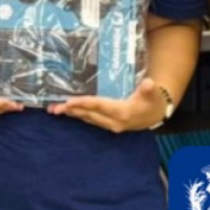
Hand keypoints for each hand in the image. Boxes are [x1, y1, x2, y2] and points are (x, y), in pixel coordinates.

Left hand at [52, 78, 167, 133]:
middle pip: (89, 115)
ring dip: (71, 114)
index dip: (84, 103)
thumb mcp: (153, 94)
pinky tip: (69, 112)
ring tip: (55, 110)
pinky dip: (79, 115)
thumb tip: (148, 83)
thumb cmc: (153, 101)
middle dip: (71, 110)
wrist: (155, 115)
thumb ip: (149, 89)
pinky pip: (90, 120)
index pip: (99, 106)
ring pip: (87, 119)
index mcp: (122, 112)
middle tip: (53, 107)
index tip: (69, 101)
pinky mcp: (108, 125)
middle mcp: (113, 121)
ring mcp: (110, 125)